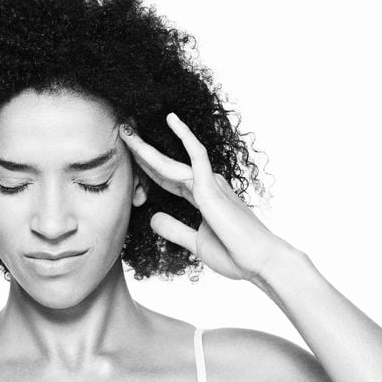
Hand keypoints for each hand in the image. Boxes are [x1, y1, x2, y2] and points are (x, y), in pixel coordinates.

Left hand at [120, 113, 284, 281]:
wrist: (260, 263)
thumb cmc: (235, 254)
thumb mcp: (195, 243)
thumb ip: (174, 229)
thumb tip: (153, 218)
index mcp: (202, 197)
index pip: (167, 178)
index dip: (146, 167)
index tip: (128, 156)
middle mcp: (206, 185)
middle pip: (164, 166)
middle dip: (141, 152)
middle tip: (122, 133)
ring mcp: (209, 184)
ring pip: (170, 161)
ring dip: (146, 147)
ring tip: (126, 130)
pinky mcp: (212, 186)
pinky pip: (196, 154)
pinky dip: (184, 136)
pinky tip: (171, 119)